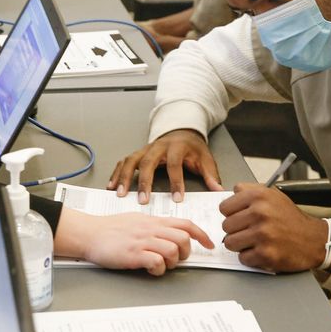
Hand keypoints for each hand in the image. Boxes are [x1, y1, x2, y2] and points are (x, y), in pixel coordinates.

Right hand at [54, 209, 213, 275]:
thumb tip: (170, 232)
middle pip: (183, 238)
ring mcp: (142, 241)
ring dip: (173, 262)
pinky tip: (150, 270)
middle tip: (178, 259)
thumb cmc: (110, 228)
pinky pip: (156, 262)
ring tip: (162, 265)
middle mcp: (150, 229)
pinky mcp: (133, 254)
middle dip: (186, 252)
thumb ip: (154, 226)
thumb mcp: (137, 220)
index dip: (201, 234)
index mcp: (153, 221)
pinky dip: (159, 269)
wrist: (89, 233)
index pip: (185, 224)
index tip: (209, 244)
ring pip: (173, 250)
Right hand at [108, 129, 222, 203]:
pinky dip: (117, 173)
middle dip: (144, 182)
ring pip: (131, 161)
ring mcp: (145, 149)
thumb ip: (210, 174)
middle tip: (142, 200)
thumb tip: (218, 189)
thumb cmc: (192, 147)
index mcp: (176, 147)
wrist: (181, 130)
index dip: (176, 182)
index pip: (175, 164)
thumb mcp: (205, 158)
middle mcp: (158, 146)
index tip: (177, 199)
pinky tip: (112, 185)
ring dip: (124, 177)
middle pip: (147, 162)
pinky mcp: (138, 153)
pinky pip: (124, 162)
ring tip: (120, 194)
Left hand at [219, 183, 327, 271]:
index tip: (240, 217)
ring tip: (254, 241)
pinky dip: (250, 257)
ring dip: (240, 245)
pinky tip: (262, 251)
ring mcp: (262, 234)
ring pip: (230, 243)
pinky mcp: (266, 254)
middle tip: (250, 231)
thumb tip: (221, 190)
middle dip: (236, 230)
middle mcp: (260, 213)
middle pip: (226, 226)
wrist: (313, 239)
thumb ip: (247, 190)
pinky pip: (243, 258)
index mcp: (258, 196)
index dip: (231, 214)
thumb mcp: (271, 194)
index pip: (224, 207)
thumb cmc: (290, 218)